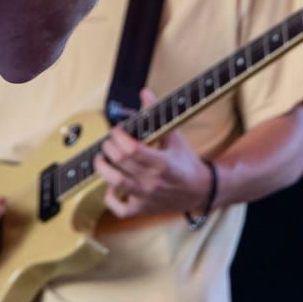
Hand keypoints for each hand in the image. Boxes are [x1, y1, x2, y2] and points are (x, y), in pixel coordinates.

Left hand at [94, 89, 213, 219]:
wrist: (201, 191)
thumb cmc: (186, 161)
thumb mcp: (174, 135)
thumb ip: (156, 113)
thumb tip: (144, 92)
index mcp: (162, 162)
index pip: (132, 149)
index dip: (119, 136)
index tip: (117, 129)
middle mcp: (152, 181)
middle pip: (121, 162)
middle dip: (109, 147)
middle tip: (109, 140)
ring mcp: (146, 197)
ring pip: (116, 183)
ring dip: (103, 167)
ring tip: (102, 158)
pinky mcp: (143, 209)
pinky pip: (120, 209)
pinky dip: (110, 197)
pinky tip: (111, 185)